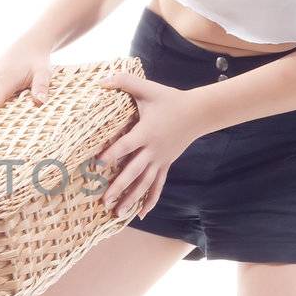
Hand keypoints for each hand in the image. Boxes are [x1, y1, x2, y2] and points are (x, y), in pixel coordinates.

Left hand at [91, 72, 200, 218]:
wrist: (198, 112)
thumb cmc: (169, 99)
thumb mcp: (147, 88)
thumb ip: (124, 82)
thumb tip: (101, 80)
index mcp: (146, 132)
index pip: (126, 145)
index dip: (112, 154)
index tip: (98, 164)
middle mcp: (153, 150)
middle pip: (134, 172)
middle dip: (119, 187)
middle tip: (104, 201)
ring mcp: (160, 160)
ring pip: (145, 184)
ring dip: (131, 199)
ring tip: (117, 214)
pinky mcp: (166, 164)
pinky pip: (158, 185)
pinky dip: (150, 200)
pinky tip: (141, 215)